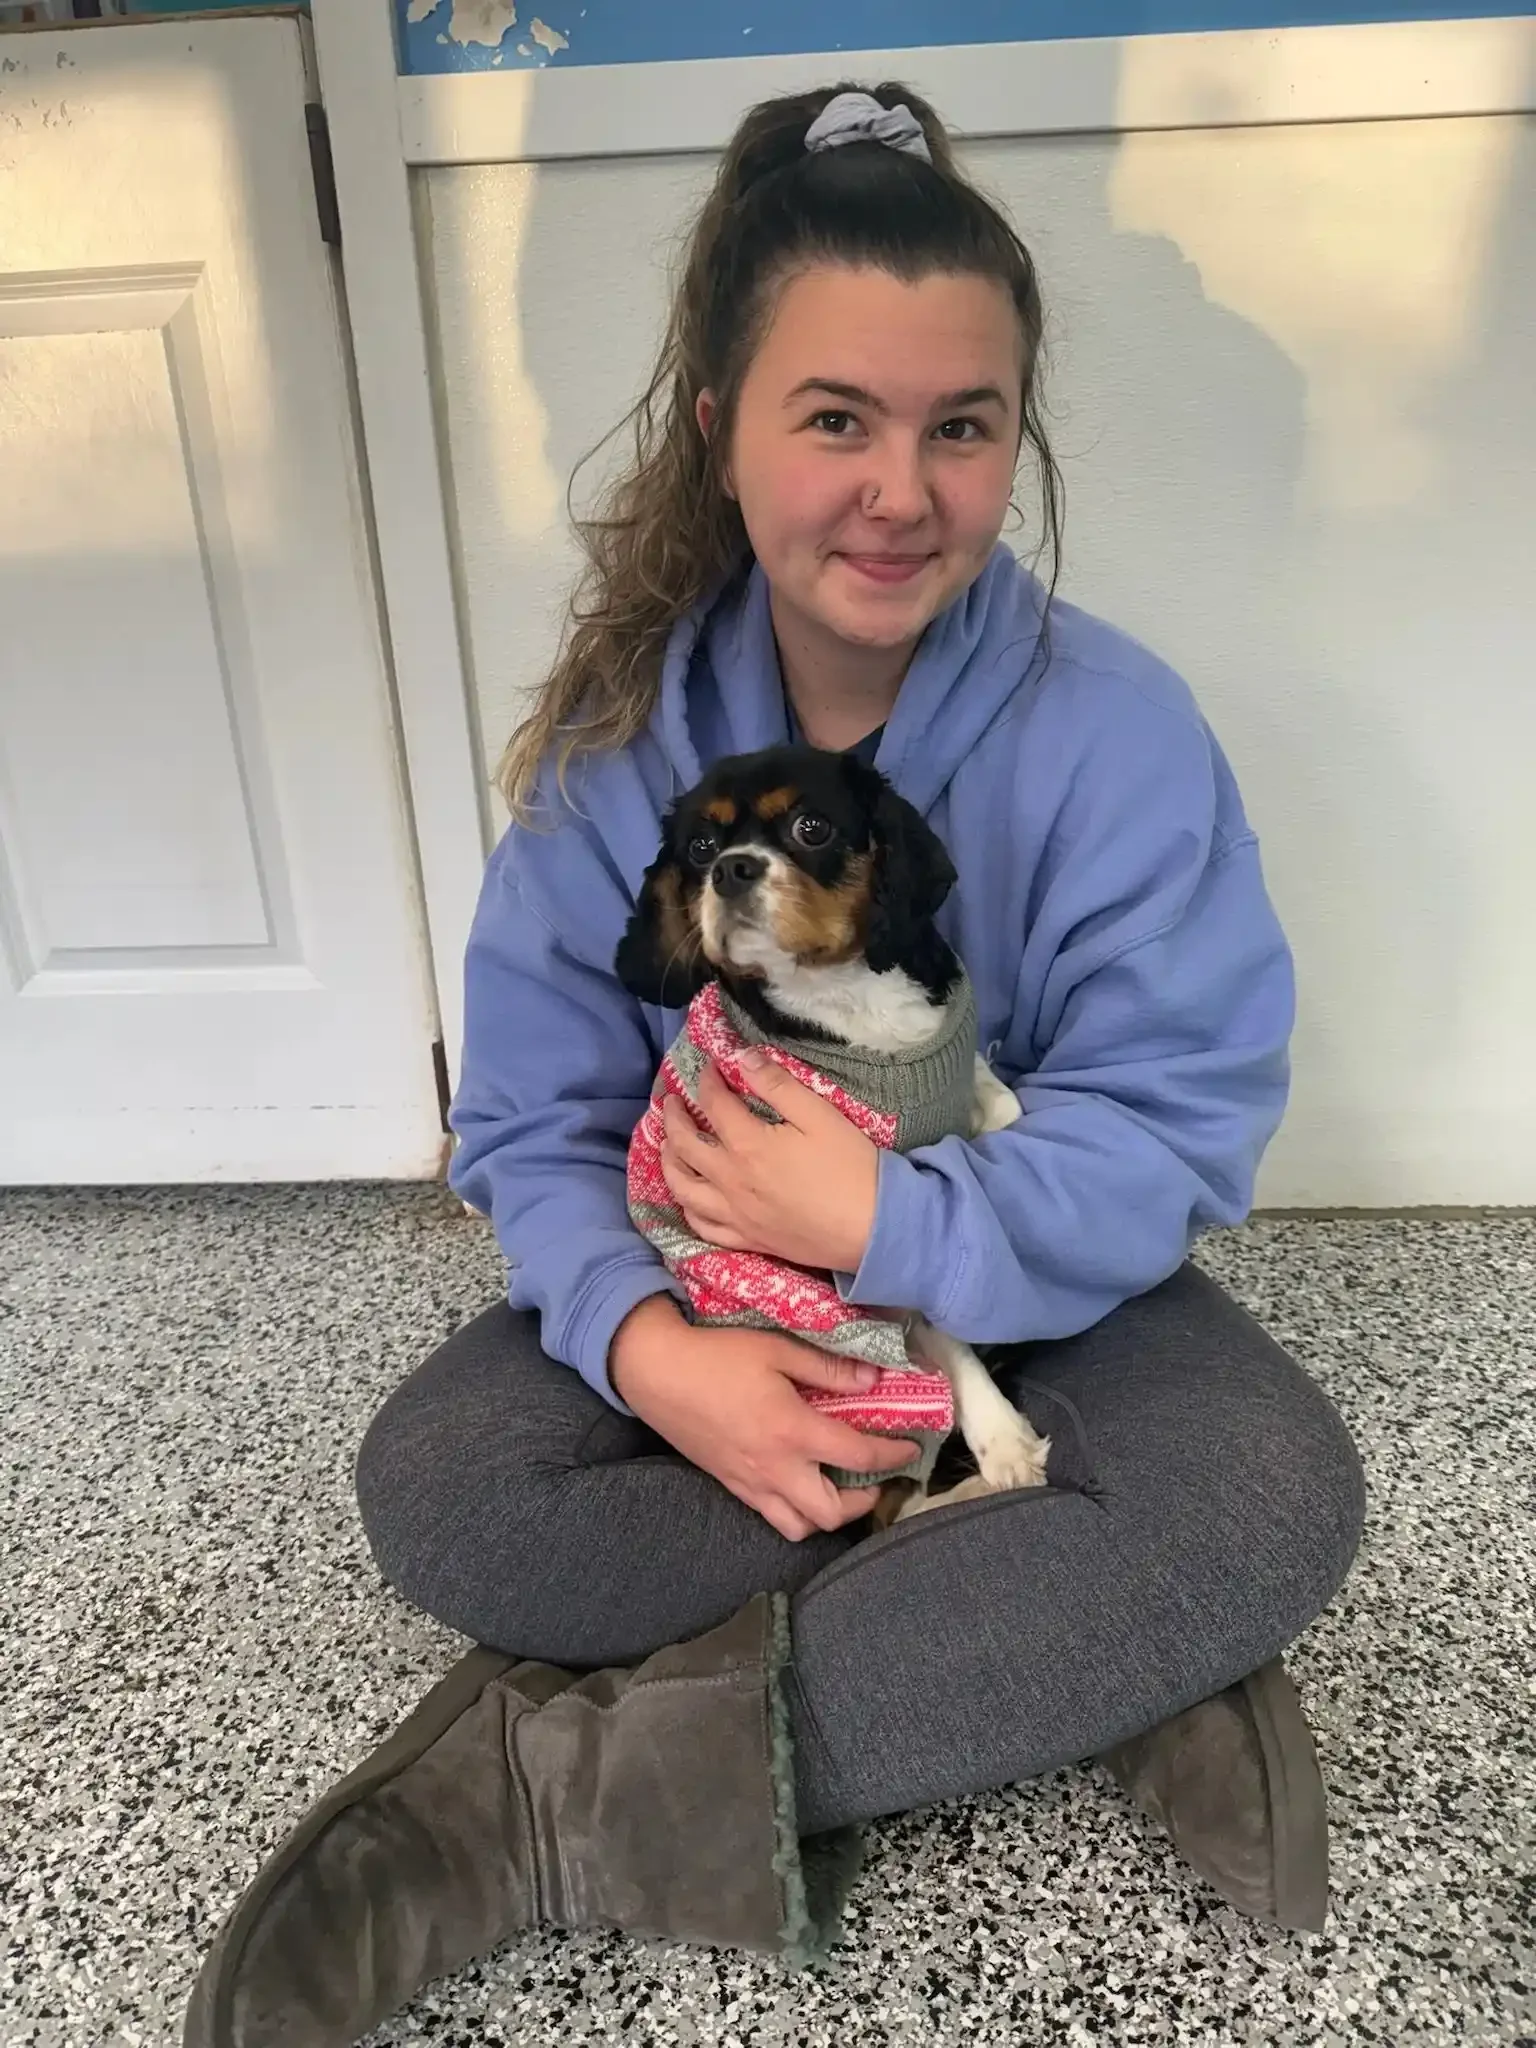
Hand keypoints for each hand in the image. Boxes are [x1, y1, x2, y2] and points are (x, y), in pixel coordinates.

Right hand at [610, 1298, 917, 1541]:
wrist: (657, 1372)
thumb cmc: (718, 1355)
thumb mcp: (777, 1349)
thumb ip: (827, 1367)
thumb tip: (873, 1378)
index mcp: (793, 1432)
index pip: (858, 1456)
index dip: (892, 1456)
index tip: (909, 1449)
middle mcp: (775, 1468)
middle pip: (831, 1513)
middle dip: (863, 1502)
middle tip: (876, 1480)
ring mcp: (750, 1483)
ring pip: (799, 1526)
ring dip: (826, 1516)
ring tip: (838, 1490)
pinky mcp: (730, 1485)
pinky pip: (769, 1515)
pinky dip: (793, 1511)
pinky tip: (799, 1483)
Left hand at [661, 1051, 878, 1273]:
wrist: (872, 1230)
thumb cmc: (850, 1168)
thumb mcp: (819, 1116)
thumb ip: (777, 1085)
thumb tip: (742, 1057)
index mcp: (748, 1146)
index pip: (714, 1105)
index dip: (708, 1081)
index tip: (710, 1067)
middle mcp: (730, 1181)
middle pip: (685, 1146)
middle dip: (673, 1119)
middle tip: (670, 1103)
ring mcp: (735, 1214)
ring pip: (683, 1190)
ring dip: (668, 1164)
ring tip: (667, 1148)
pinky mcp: (747, 1240)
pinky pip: (703, 1228)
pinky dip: (688, 1210)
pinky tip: (690, 1200)